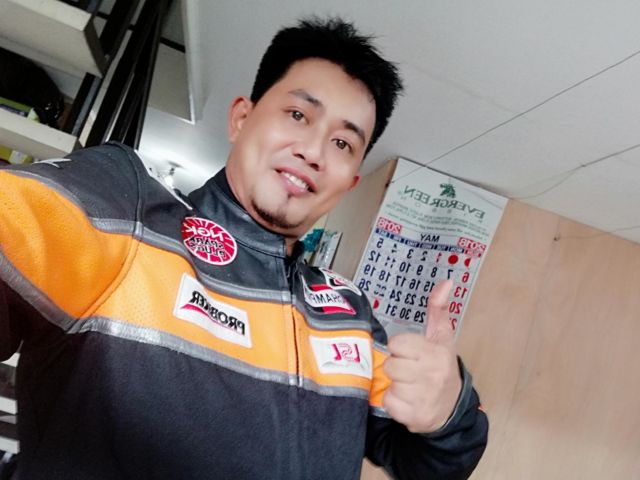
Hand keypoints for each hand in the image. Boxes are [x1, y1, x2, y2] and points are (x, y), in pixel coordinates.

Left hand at [382, 279, 461, 432]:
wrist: (452, 408)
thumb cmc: (441, 367)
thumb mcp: (442, 338)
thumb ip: (438, 309)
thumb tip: (446, 282)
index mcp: (435, 353)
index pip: (396, 344)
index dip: (400, 348)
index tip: (410, 353)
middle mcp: (431, 375)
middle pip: (390, 364)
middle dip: (396, 367)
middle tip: (409, 370)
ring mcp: (423, 397)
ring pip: (389, 383)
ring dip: (394, 385)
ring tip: (409, 385)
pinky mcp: (415, 416)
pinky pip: (389, 403)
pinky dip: (393, 403)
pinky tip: (407, 401)